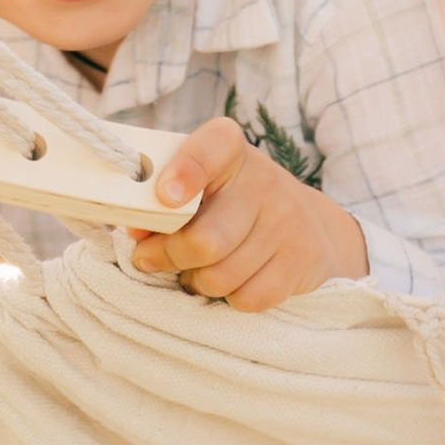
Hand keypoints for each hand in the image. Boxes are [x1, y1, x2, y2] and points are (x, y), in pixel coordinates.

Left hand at [126, 115, 371, 310]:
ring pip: (220, 276)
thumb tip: (138, 230)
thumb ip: (162, 202)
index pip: (212, 147)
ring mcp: (288, 221)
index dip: (186, 170)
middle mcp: (264, 180)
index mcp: (230, 149)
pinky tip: (231, 280)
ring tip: (197, 269)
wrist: (306, 222)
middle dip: (167, 257)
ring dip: (196, 281)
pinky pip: (247, 298)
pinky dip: (229, 298)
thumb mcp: (199, 186)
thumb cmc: (230, 202)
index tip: (165, 197)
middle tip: (150, 259)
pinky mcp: (302, 259)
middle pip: (204, 240)